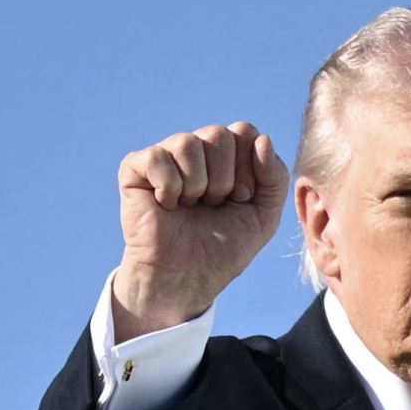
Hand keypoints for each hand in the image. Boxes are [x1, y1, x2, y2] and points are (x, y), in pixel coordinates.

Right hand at [112, 122, 288, 341]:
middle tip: (213, 206)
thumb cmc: (222, 249)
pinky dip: (168, 187)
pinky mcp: (135, 169)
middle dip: (223, 179)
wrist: (186, 277)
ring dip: (196, 185)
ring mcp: (166, 157)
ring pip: (188, 143)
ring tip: (190, 206)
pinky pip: (157, 157)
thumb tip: (261, 138)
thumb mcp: (264, 217)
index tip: (240, 199)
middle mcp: (197, 150)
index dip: (249, 168)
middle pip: (219, 134)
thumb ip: (275, 177)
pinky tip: (166, 205)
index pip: (244, 132)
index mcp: (227, 155)